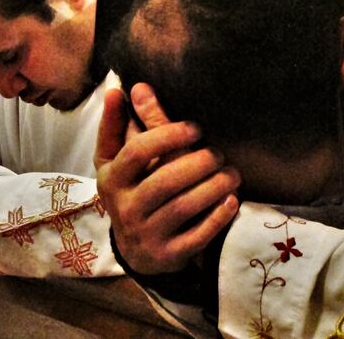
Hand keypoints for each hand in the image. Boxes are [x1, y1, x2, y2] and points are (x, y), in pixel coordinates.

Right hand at [95, 83, 239, 273]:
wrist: (136, 249)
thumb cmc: (130, 190)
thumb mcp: (118, 161)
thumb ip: (119, 125)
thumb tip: (120, 88)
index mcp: (111, 178)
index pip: (137, 152)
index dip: (167, 135)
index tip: (195, 128)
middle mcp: (124, 207)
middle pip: (164, 180)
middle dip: (198, 163)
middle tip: (218, 154)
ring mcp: (145, 234)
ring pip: (183, 207)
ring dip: (213, 187)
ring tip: (232, 173)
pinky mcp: (167, 255)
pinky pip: (197, 237)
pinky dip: (217, 217)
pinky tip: (231, 200)